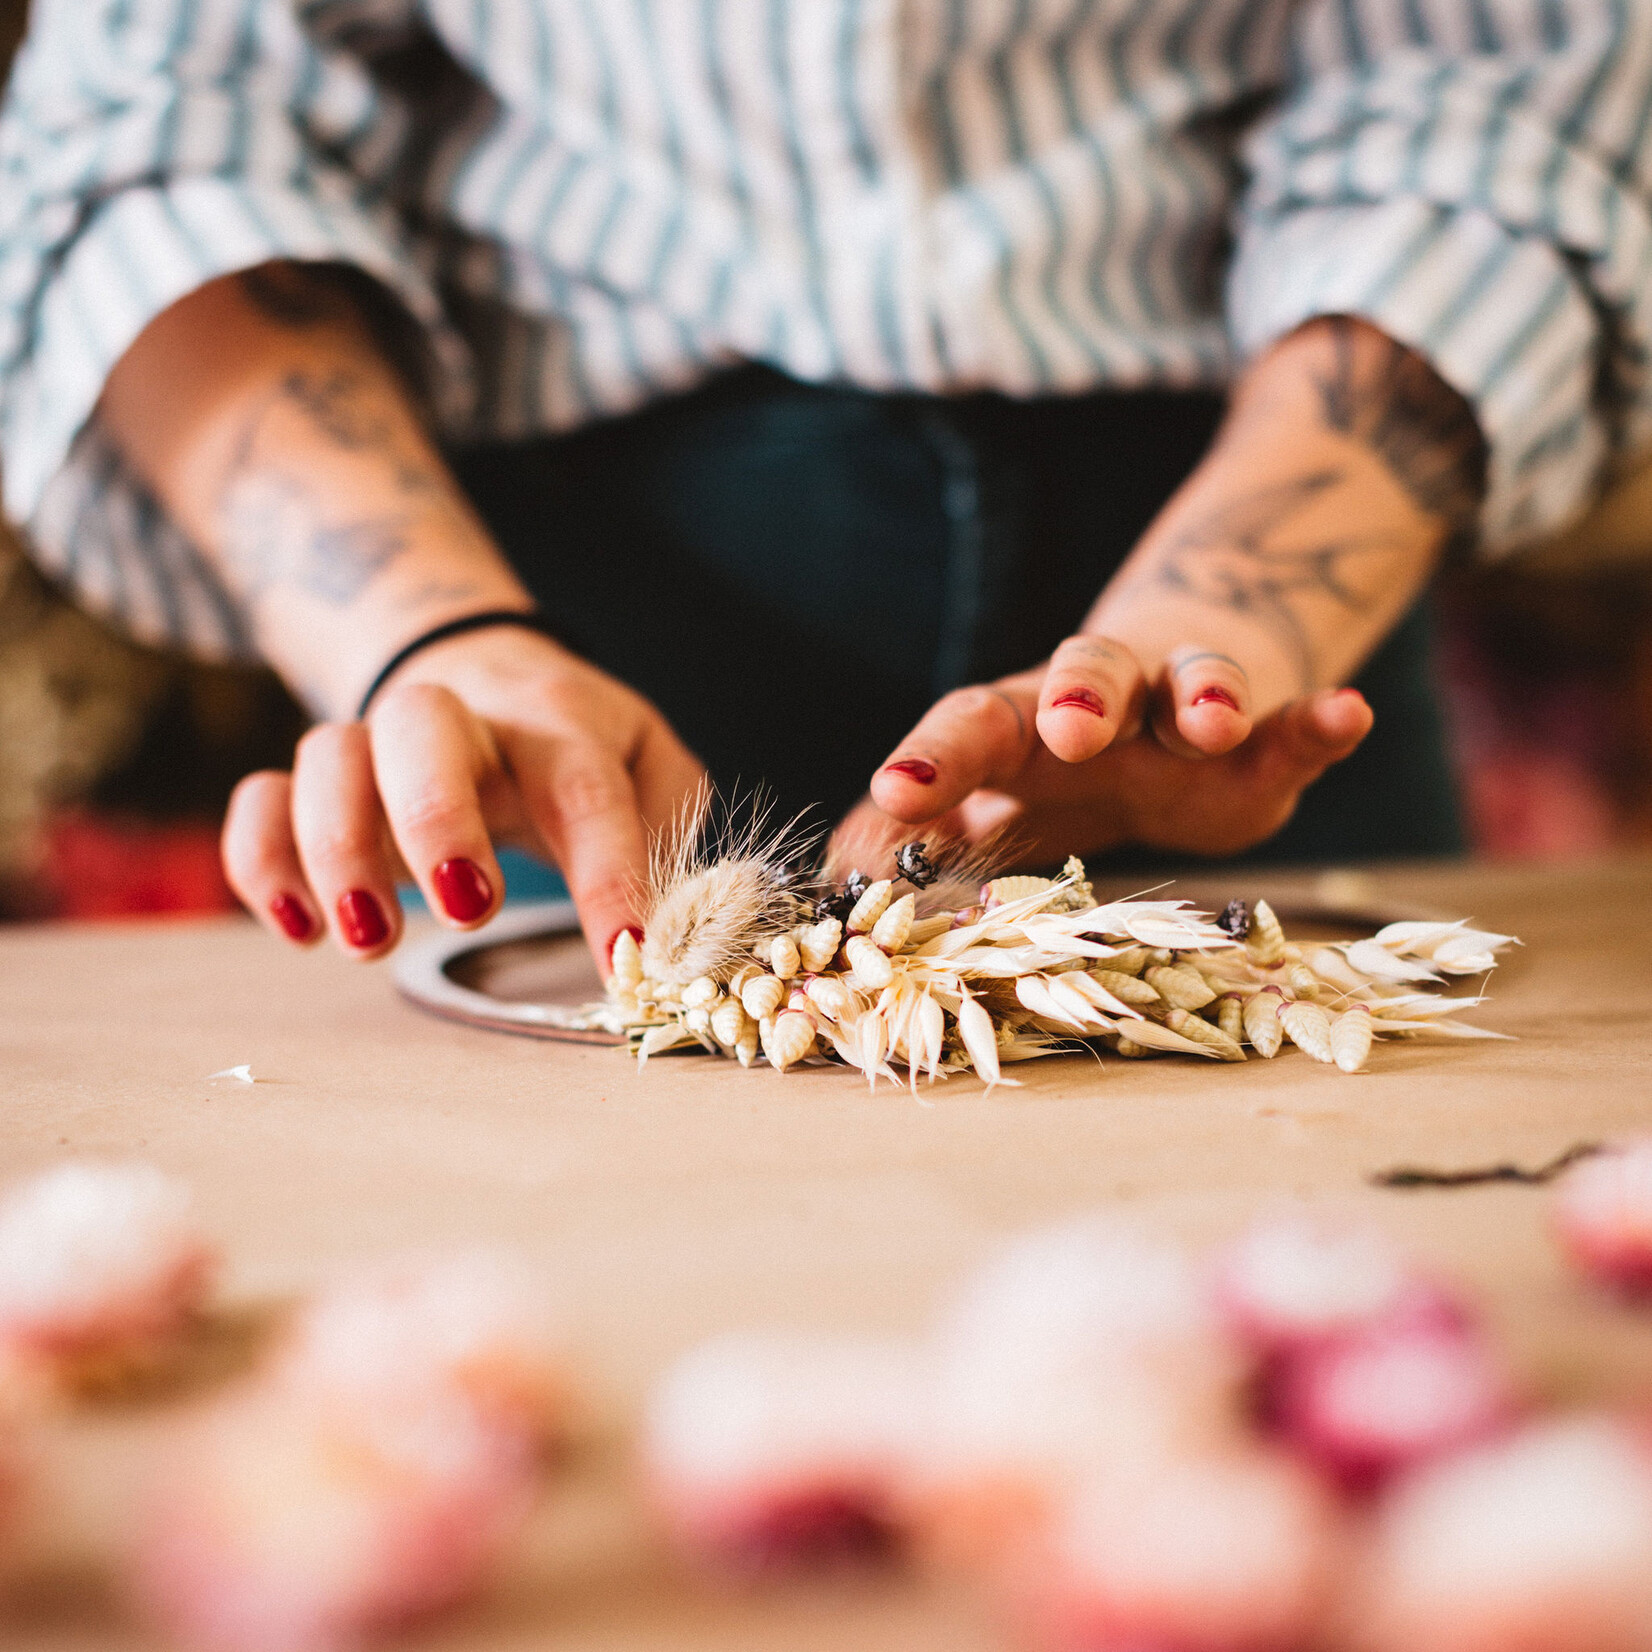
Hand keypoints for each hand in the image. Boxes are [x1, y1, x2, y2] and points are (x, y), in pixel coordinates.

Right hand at [221, 625, 704, 969]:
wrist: (477, 668)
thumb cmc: (576, 744)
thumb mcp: (649, 761)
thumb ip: (673, 823)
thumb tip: (677, 912)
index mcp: (558, 725)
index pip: (587, 791)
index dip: (611, 876)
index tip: (627, 962)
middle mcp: (461, 723)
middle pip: (422, 726)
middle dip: (436, 817)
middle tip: (469, 908)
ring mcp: (376, 744)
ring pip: (330, 758)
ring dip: (338, 849)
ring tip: (370, 939)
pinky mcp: (312, 781)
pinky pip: (261, 798)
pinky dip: (262, 859)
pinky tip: (298, 929)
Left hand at [830, 641, 1372, 873]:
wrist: (1163, 713)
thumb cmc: (1057, 772)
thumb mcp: (993, 800)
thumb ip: (928, 828)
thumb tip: (838, 866)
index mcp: (1020, 723)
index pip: (970, 726)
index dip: (934, 757)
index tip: (898, 792)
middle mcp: (1100, 700)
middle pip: (1085, 676)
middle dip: (1077, 698)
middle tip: (1069, 731)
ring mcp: (1185, 709)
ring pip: (1197, 683)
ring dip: (1205, 696)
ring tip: (1212, 721)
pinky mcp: (1265, 739)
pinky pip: (1294, 725)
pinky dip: (1319, 723)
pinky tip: (1346, 717)